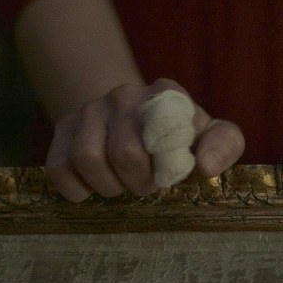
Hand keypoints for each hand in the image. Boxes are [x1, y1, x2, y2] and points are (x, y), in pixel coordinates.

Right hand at [46, 78, 244, 201]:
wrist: (134, 120)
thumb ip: (225, 145)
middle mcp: (124, 94)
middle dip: (139, 183)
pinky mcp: (63, 128)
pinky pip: (58, 168)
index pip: (165, 132)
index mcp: (164, 93)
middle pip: (124, 154)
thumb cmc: (179, 136)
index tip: (169, 175)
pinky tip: (94, 187)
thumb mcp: (212, 135)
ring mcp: (89, 109)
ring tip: (122, 184)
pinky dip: (77, 189)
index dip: (166, 167)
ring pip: (87, 159)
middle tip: (148, 185)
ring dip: (108, 186)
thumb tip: (206, 167)